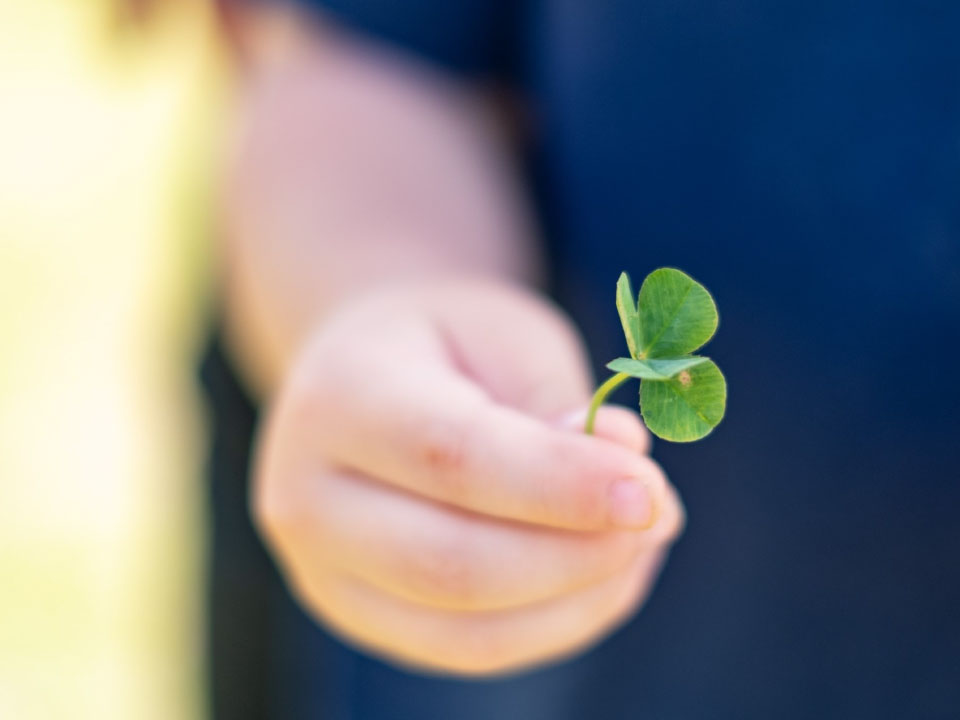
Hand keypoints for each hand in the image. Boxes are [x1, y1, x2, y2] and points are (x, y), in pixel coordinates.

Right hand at [253, 278, 684, 674]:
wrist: (364, 376)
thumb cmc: (447, 343)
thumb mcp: (506, 336)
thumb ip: (559, 408)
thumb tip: (629, 488)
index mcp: (338, 400)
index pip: (453, 458)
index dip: (560, 484)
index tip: (651, 491)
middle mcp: (307, 499)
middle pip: (454, 565)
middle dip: (579, 555)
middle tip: (662, 514)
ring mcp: (325, 573)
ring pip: (468, 630)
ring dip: (580, 599)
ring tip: (642, 541)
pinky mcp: (362, 615)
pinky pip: (471, 649)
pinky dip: (556, 623)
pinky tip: (603, 574)